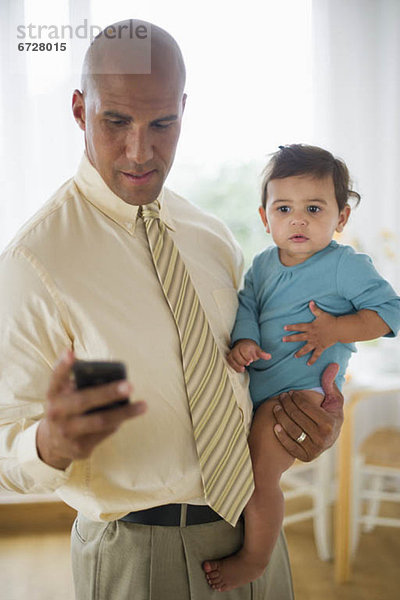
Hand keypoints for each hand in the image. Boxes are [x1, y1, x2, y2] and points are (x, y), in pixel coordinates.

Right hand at [36, 349, 146, 469]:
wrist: (52, 443)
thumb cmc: (67, 408)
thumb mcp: (65, 394)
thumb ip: (79, 382)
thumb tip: (108, 373)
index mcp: (53, 394)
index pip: (56, 378)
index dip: (63, 366)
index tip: (71, 352)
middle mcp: (56, 413)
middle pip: (84, 401)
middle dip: (108, 393)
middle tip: (130, 385)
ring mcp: (67, 432)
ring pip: (100, 421)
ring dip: (124, 412)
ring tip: (143, 405)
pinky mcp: (79, 447)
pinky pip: (105, 433)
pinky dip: (118, 422)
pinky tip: (129, 415)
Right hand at [227, 339, 270, 372]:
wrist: (244, 346)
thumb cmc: (251, 350)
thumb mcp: (258, 350)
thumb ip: (262, 354)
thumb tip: (269, 356)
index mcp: (244, 346)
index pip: (243, 350)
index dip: (247, 356)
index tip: (251, 360)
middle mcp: (236, 349)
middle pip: (236, 355)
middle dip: (242, 361)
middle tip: (248, 364)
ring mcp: (232, 353)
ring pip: (232, 359)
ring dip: (237, 365)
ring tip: (243, 368)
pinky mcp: (230, 358)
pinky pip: (230, 363)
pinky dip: (235, 367)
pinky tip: (241, 369)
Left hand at [272, 363, 343, 460]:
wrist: (331, 438)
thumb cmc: (330, 414)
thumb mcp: (334, 399)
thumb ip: (330, 383)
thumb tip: (333, 364)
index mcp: (329, 422)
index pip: (305, 406)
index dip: (295, 397)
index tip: (290, 392)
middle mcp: (322, 438)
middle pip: (295, 416)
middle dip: (286, 404)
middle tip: (281, 397)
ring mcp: (314, 449)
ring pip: (290, 429)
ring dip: (280, 416)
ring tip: (276, 406)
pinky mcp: (305, 457)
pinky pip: (289, 445)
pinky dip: (280, 435)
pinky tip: (275, 425)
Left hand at [283, 301, 337, 364]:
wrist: (339, 329)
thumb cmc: (330, 321)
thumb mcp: (322, 314)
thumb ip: (315, 309)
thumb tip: (310, 302)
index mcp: (311, 327)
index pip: (299, 327)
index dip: (292, 327)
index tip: (284, 328)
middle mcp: (312, 335)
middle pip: (299, 337)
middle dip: (291, 339)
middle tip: (283, 340)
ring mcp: (316, 342)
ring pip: (306, 348)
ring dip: (300, 352)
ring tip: (294, 356)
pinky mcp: (321, 347)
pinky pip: (316, 355)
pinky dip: (312, 359)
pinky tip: (308, 364)